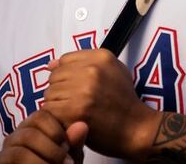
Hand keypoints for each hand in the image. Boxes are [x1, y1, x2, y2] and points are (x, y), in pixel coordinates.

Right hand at [0, 109, 87, 163]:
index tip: (68, 147)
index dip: (57, 130)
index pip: (42, 114)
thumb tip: (82, 126)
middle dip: (53, 146)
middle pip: (33, 124)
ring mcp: (7, 147)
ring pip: (25, 140)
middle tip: (66, 161)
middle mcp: (19, 133)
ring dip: (47, 155)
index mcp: (35, 126)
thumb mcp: (71, 156)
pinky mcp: (1, 160)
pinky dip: (36, 163)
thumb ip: (75, 142)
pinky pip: (16, 155)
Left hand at [43, 49, 158, 158]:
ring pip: (50, 94)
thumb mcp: (114, 70)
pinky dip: (56, 117)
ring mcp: (83, 91)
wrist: (135, 127)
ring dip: (57, 105)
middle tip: (74, 101)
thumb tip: (51, 65)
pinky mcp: (75, 111)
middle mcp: (91, 71)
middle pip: (55, 77)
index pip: (65, 59)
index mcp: (101, 58)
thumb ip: (84, 62)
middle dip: (60, 90)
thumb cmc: (124, 100)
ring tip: (73, 111)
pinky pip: (50, 110)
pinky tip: (69, 120)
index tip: (74, 85)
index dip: (66, 74)